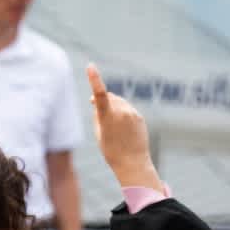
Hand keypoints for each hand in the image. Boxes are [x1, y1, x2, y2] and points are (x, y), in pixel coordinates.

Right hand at [87, 63, 163, 191]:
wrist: (133, 163)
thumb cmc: (111, 150)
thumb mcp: (98, 132)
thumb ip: (96, 113)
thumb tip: (96, 100)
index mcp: (108, 117)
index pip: (99, 94)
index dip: (94, 78)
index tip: (90, 66)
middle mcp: (122, 112)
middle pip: (109, 97)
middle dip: (103, 100)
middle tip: (95, 110)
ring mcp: (132, 113)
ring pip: (119, 102)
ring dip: (113, 107)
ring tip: (112, 126)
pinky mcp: (139, 116)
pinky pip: (127, 109)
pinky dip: (122, 113)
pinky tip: (122, 129)